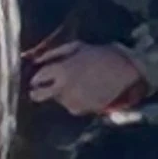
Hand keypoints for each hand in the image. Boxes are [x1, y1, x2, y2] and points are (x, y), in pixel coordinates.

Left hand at [24, 41, 145, 117]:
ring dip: (60, 94)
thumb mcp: (75, 47)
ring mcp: (74, 103)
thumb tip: (33, 60)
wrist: (124, 71)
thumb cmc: (98, 55)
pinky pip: (71, 105)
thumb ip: (52, 53)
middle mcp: (64, 89)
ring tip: (75, 83)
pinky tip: (84, 90)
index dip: (34, 78)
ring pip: (57, 100)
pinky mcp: (84, 111)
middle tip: (41, 88)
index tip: (35, 78)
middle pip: (39, 96)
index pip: (36, 79)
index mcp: (61, 71)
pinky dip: (74, 99)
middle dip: (38, 92)